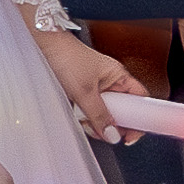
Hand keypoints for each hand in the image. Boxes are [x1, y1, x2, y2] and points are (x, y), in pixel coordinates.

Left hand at [36, 28, 133, 149]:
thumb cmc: (67, 57)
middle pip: (121, 112)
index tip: (131, 135)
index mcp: (120, 77)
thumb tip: (112, 134)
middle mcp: (111, 83)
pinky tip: (76, 115)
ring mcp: (97, 90)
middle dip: (111, 124)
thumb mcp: (85, 91)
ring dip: (95, 121)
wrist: (43, 47)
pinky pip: (90, 112)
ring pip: (104, 114)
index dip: (140, 119)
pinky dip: (84, 117)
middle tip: (103, 130)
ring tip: (84, 118)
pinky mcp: (83, 94)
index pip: (140, 101)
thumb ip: (99, 115)